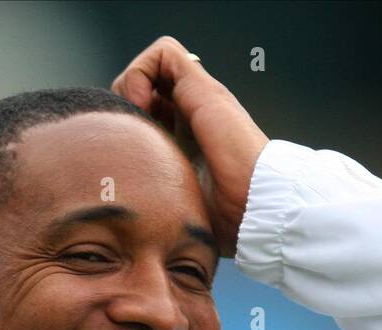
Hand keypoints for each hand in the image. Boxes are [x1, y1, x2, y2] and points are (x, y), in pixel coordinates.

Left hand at [111, 36, 270, 257]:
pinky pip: (164, 54)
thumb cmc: (223, 220)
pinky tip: (143, 110)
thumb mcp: (178, 206)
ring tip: (135, 122)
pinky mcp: (202, 88)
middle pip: (145, 87)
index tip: (129, 152)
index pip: (149, 112)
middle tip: (128, 137)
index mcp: (191, 137)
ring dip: (130, 87)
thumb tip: (127, 223)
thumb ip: (159, 199)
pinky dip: (142, 74)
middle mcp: (196, 111)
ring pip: (152, 66)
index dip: (131, 123)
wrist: (256, 208)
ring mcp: (201, 96)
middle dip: (125, 106)